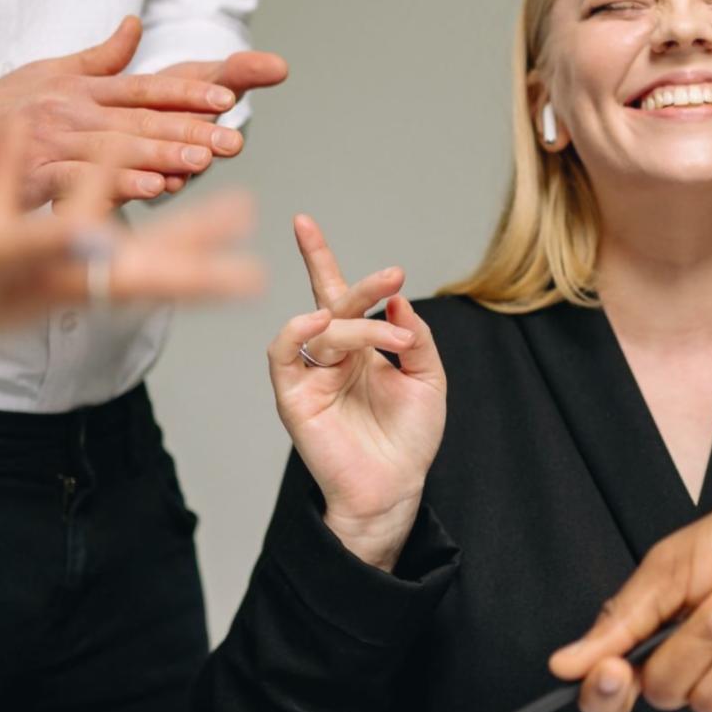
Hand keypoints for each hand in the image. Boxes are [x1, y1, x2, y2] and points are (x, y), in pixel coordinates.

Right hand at [0, 17, 285, 206]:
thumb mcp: (47, 74)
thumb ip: (98, 58)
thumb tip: (135, 25)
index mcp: (80, 89)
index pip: (143, 89)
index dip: (186, 94)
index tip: (227, 100)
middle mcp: (70, 110)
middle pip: (138, 120)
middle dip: (188, 128)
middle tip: (232, 140)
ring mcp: (51, 141)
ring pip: (115, 148)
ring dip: (161, 154)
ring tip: (203, 162)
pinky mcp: (31, 174)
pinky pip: (79, 179)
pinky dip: (114, 184)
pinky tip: (148, 190)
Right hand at [0, 123, 262, 360]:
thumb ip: (33, 241)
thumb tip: (106, 239)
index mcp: (45, 279)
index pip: (141, 274)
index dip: (198, 268)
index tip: (253, 266)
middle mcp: (38, 278)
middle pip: (134, 255)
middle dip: (190, 234)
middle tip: (248, 214)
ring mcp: (8, 264)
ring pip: (82, 219)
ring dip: (124, 183)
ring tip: (167, 163)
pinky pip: (18, 202)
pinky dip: (34, 169)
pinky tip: (34, 131)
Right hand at [267, 215, 445, 570]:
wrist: (395, 489)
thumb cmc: (409, 439)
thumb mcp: (428, 379)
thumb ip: (414, 336)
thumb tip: (396, 300)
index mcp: (359, 348)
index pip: (336, 293)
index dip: (318, 258)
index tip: (304, 222)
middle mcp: (330, 356)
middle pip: (332, 303)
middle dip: (362, 286)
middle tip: (393, 276)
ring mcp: (310, 374)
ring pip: (321, 327)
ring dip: (357, 323)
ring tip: (392, 338)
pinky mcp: (293, 396)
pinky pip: (283, 353)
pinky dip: (298, 331)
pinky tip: (322, 323)